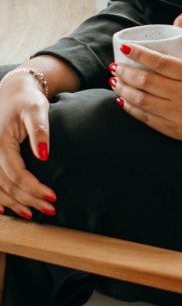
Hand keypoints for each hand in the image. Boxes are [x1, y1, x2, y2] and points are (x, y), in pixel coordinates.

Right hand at [0, 73, 56, 218]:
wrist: (14, 91)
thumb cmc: (27, 99)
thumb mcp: (37, 109)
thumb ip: (40, 130)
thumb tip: (43, 155)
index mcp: (1, 141)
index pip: (16, 173)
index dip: (34, 188)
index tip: (53, 196)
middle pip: (7, 184)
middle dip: (28, 199)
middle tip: (50, 209)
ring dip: (14, 203)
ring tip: (32, 214)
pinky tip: (7, 209)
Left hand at [111, 15, 181, 151]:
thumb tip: (179, 19)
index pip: (161, 62)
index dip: (140, 54)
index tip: (125, 47)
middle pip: (147, 81)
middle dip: (126, 73)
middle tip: (114, 66)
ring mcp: (177, 113)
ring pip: (142, 100)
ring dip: (124, 90)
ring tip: (114, 81)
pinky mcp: (172, 129)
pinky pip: (145, 118)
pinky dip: (131, 109)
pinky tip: (122, 100)